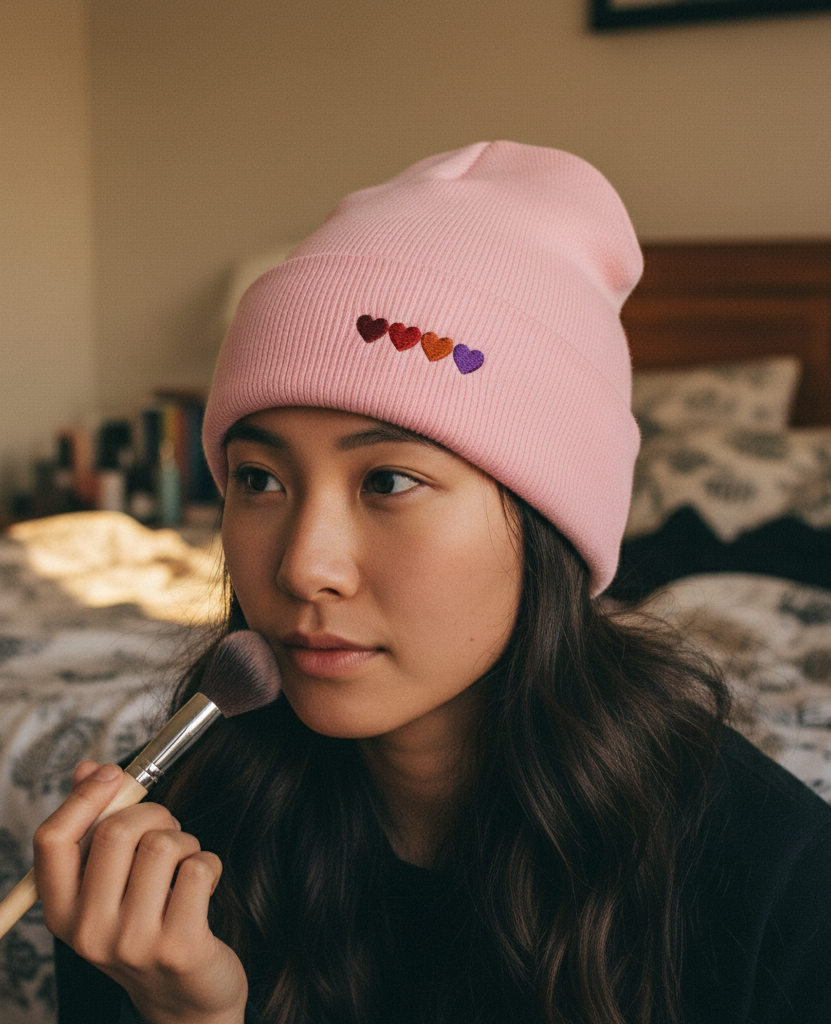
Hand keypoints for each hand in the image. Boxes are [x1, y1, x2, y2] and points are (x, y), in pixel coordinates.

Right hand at [34, 761, 247, 1023]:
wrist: (185, 999)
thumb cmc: (147, 924)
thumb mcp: (110, 884)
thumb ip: (95, 826)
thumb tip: (89, 768)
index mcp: (62, 911)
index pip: (52, 840)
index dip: (84, 797)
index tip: (113, 774)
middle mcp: (88, 931)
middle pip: (116, 832)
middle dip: (153, 814)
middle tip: (167, 830)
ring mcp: (132, 942)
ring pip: (163, 845)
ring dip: (185, 841)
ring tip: (185, 864)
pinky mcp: (178, 945)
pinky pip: (198, 868)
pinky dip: (208, 864)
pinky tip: (202, 886)